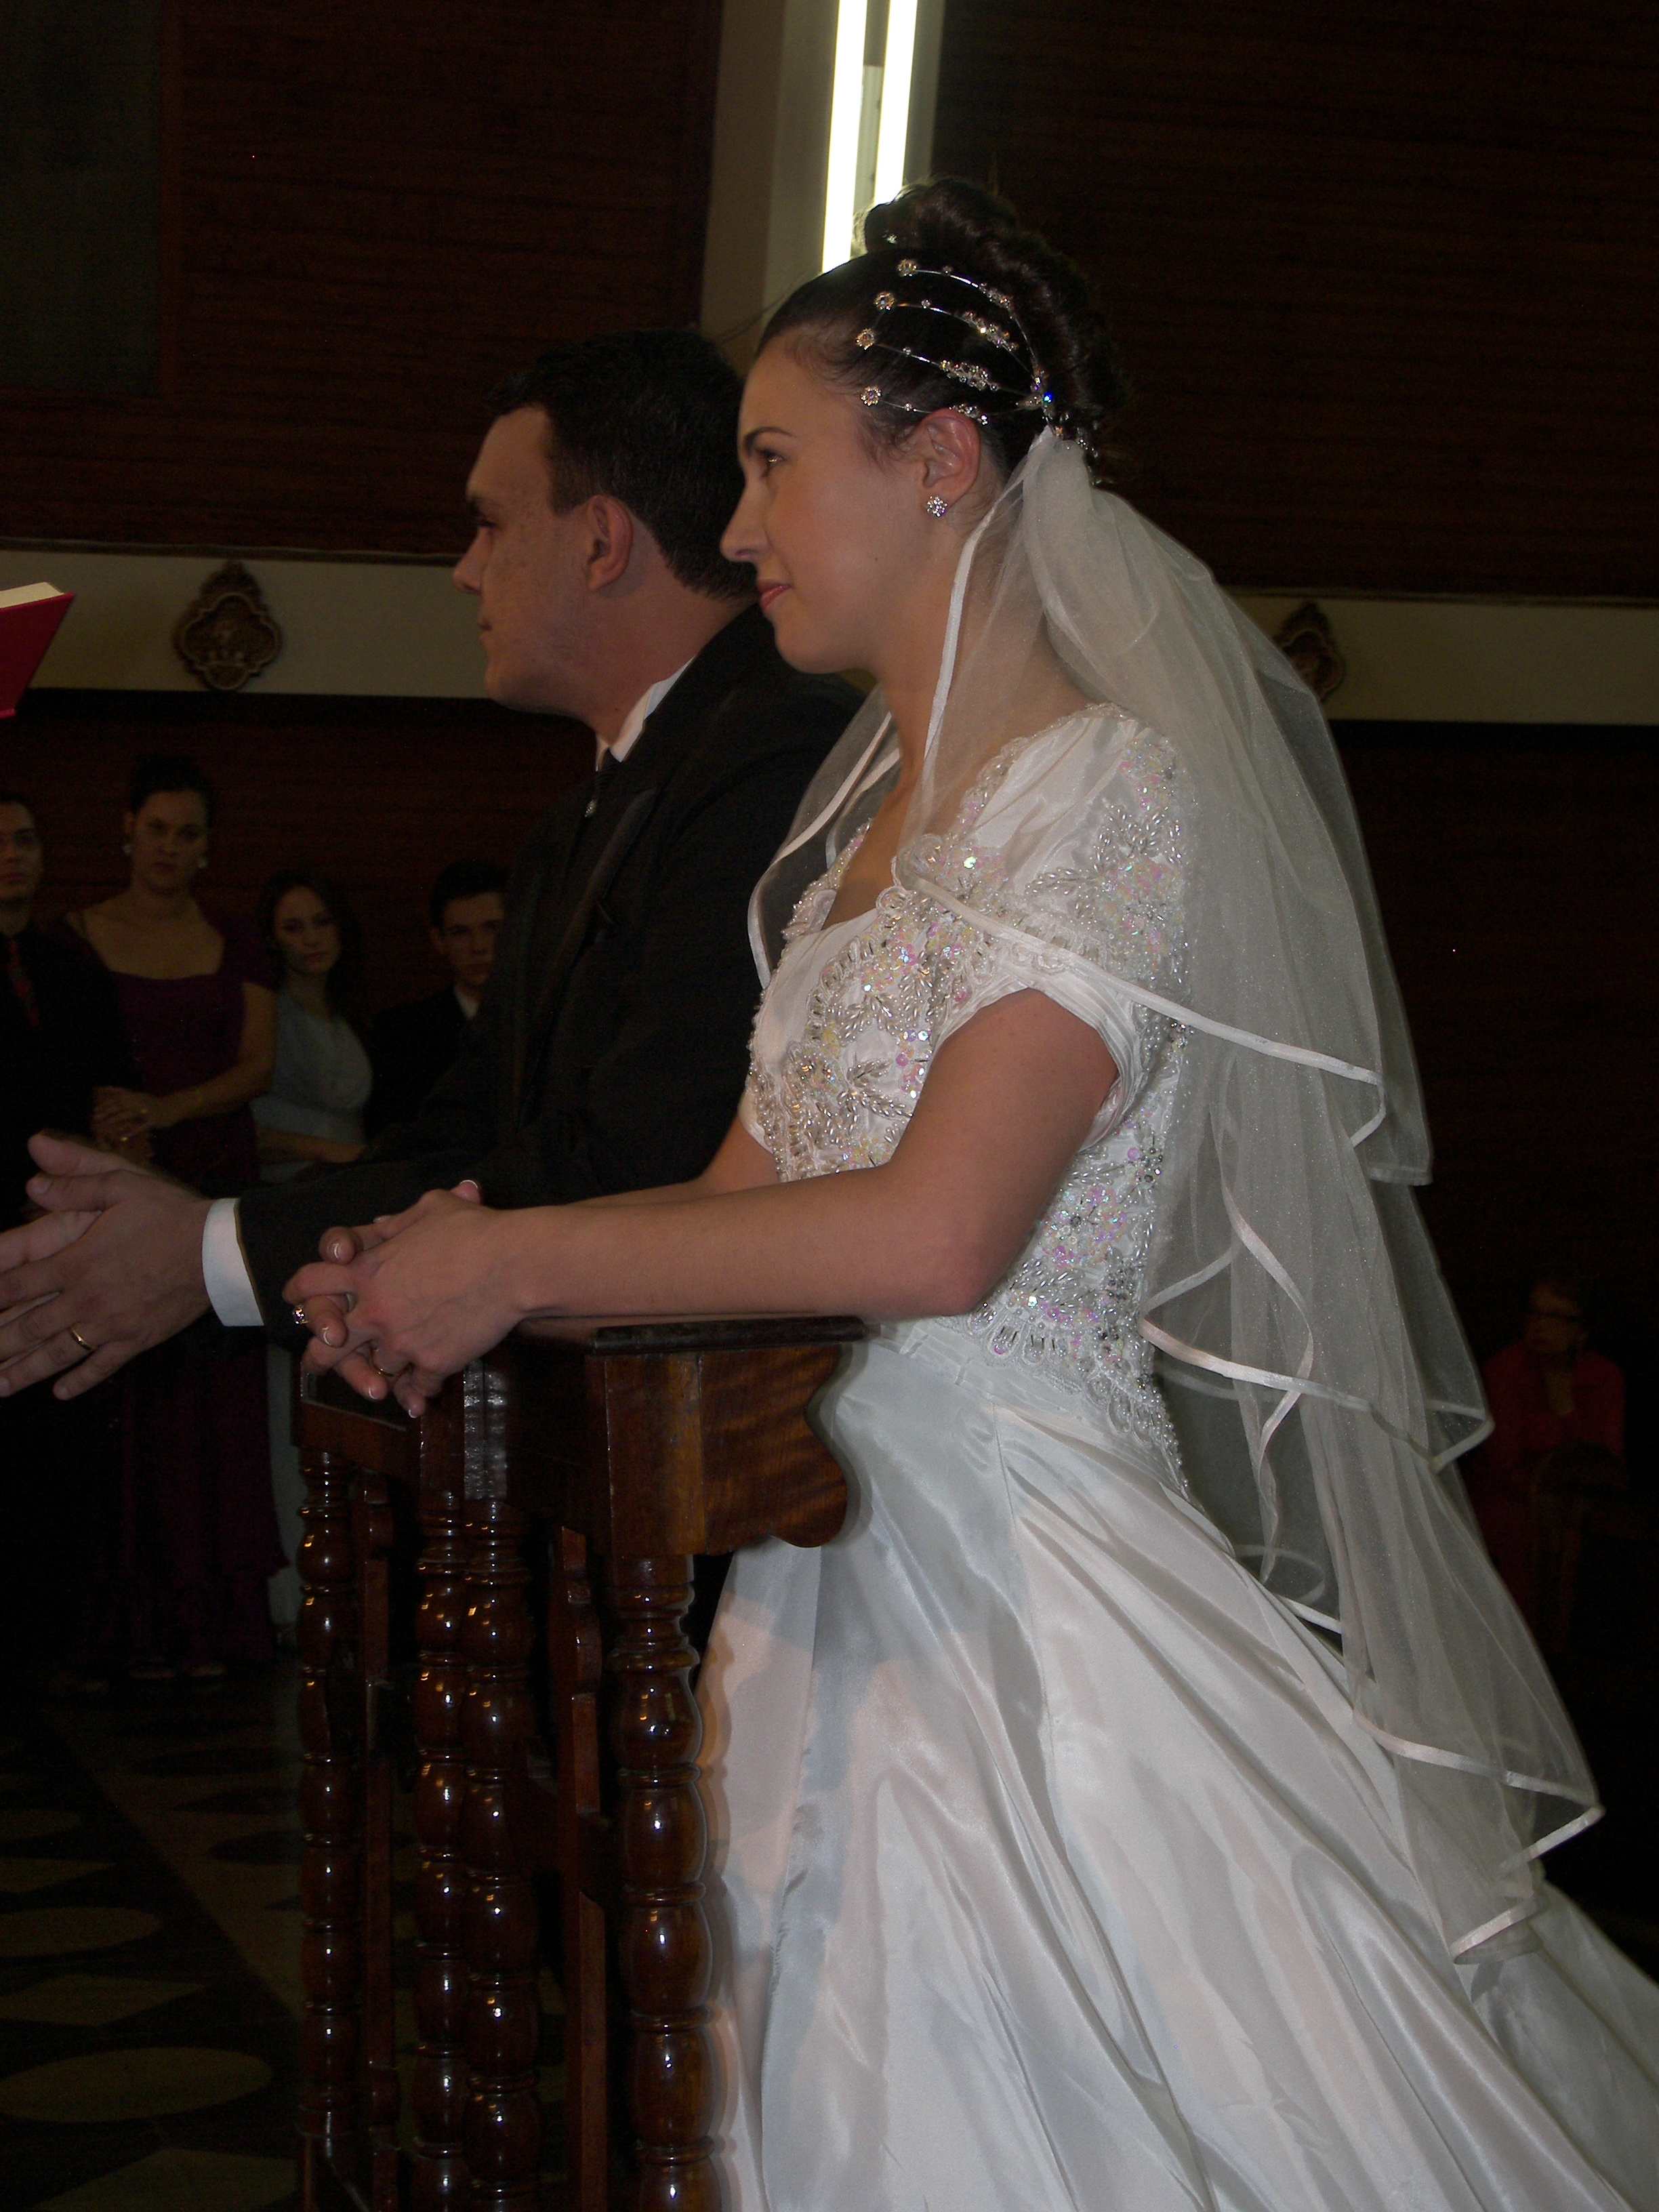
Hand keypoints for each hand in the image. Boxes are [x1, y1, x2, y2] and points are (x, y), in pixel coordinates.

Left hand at [0, 1132, 210, 1397]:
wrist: (219, 1251)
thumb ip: (75, 1182)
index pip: (16, 1284)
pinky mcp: (136, 1340)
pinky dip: (79, 1381)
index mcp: (75, 1262)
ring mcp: (110, 1325)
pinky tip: (60, 1392)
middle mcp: (85, 1299)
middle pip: (28, 1328)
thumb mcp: (122, 1184)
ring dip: (24, 1372)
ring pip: (57, 1354)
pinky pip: (102, 1366)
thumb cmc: (170, 1214)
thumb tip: (32, 1182)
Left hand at [92, 1087, 160, 1141]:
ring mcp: (146, 1111)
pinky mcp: (153, 1120)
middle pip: (121, 1104)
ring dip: (117, 1117)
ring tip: (107, 1122)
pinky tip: (126, 1135)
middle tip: (96, 1116)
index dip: (105, 1101)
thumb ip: (126, 1095)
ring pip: (130, 1113)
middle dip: (107, 1110)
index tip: (95, 1108)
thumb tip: (107, 1091)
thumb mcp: (139, 1096)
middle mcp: (140, 1101)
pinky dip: (134, 1130)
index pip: (117, 1096)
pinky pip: (142, 1126)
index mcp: (135, 1096)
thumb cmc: (153, 1104)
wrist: (173, 1107)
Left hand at [287, 1181, 508, 1413]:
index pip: (310, 1281)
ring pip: (376, 1370)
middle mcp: (375, 1311)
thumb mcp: (431, 1209)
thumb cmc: (475, 1230)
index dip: (298, 1290)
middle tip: (320, 1361)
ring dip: (382, 1373)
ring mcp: (402, 1341)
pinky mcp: (433, 1363)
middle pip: (325, 1347)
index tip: (296, 1298)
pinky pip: (417, 1386)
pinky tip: (420, 1398)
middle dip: (319, 1357)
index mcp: (367, 1270)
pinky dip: (417, 1392)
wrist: (514, 1264)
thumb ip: (398, 1222)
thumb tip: (380, 1224)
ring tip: (386, 1383)